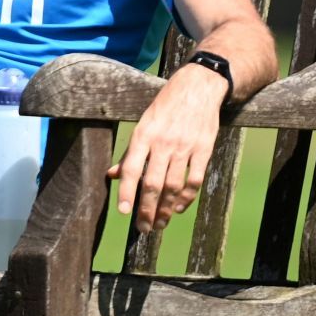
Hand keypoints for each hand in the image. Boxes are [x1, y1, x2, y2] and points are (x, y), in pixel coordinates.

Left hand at [107, 63, 229, 232]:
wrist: (198, 88)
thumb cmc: (165, 108)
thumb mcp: (142, 124)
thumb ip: (130, 153)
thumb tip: (111, 175)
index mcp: (143, 135)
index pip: (131, 169)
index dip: (126, 192)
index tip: (124, 212)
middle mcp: (163, 143)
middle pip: (153, 183)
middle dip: (147, 209)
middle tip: (144, 228)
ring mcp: (185, 147)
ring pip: (174, 186)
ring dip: (166, 208)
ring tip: (159, 223)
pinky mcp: (204, 149)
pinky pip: (195, 179)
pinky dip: (186, 197)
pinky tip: (178, 208)